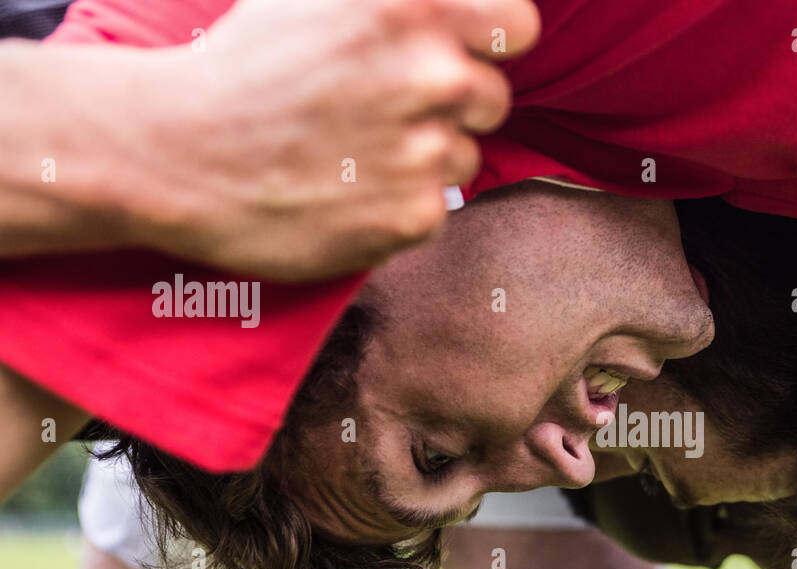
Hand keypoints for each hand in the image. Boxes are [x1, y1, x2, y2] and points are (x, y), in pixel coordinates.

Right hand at [120, 0, 539, 278]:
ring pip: (463, 156)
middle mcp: (430, 75)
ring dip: (421, 158)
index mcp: (408, 5)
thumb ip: (396, 3)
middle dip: (450, 105)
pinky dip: (398, 205)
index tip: (461, 56)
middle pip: (492, 98)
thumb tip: (453, 12)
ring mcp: (425, 149)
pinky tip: (344, 191)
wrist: (175, 152)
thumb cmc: (243, 66)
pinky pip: (435, 209)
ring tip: (349, 152)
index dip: (490, 43)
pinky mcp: (413, 216)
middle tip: (380, 110)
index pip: (517, 26)